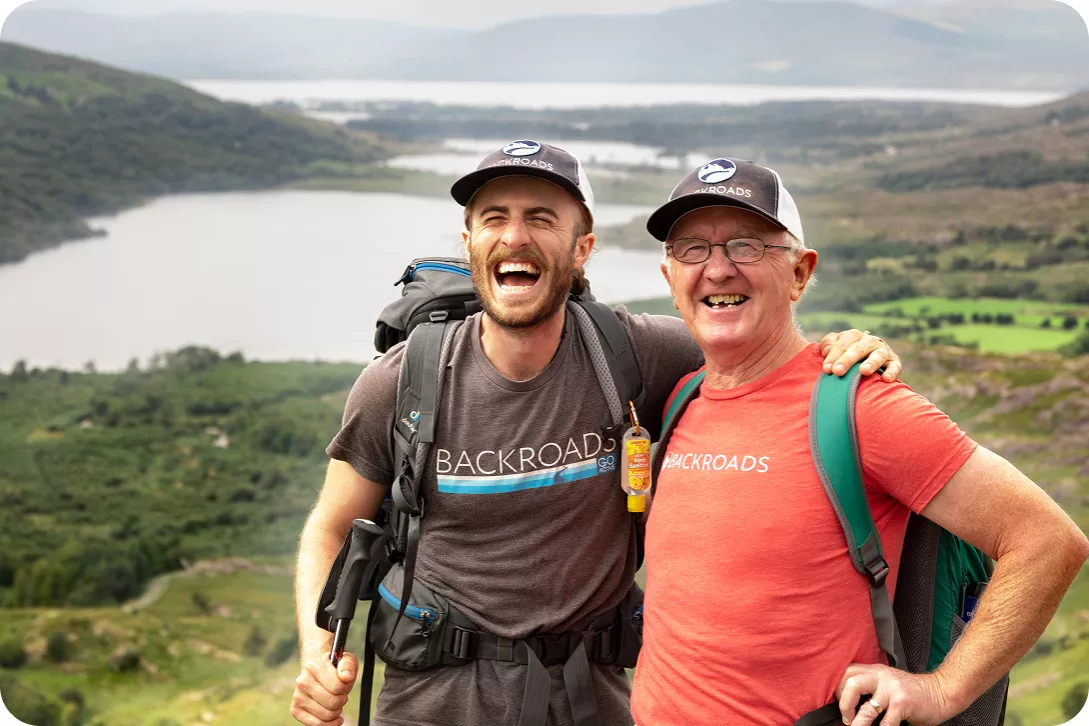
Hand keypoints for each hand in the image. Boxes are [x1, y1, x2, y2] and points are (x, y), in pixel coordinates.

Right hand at [290, 651, 356, 725]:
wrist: (319, 674)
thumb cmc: (335, 669)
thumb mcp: (346, 661)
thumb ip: (348, 666)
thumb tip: (346, 677)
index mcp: (313, 666)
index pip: (337, 687)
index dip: (345, 688)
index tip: (344, 684)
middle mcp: (302, 681)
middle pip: (332, 702)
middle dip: (341, 701)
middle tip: (341, 696)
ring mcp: (297, 696)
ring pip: (326, 715)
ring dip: (336, 712)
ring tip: (335, 703)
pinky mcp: (295, 710)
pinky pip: (316, 724)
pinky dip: (329, 724)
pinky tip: (334, 718)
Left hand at [819, 329, 900, 381]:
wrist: (868, 355)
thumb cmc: (846, 352)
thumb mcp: (835, 345)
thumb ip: (828, 345)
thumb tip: (826, 351)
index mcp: (852, 336)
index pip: (842, 343)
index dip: (833, 356)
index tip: (826, 369)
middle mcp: (868, 341)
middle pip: (858, 349)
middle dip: (847, 360)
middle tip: (837, 371)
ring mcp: (882, 350)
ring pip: (878, 355)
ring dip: (871, 363)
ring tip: (864, 371)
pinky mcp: (894, 361)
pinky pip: (895, 366)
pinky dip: (892, 372)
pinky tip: (886, 379)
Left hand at [836, 663, 954, 725]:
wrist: (940, 692)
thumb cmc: (912, 692)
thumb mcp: (888, 683)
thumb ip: (871, 688)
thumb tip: (849, 705)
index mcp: (875, 671)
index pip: (848, 672)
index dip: (838, 688)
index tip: (838, 703)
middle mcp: (882, 677)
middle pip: (852, 684)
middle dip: (844, 704)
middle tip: (846, 718)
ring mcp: (892, 690)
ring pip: (866, 709)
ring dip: (858, 724)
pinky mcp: (903, 704)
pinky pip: (885, 722)